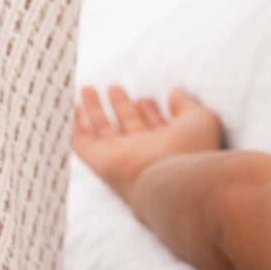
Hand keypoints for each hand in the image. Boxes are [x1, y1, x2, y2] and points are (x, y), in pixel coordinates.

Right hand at [72, 85, 223, 203]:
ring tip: (88, 88)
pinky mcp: (98, 160)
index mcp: (169, 144)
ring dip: (95, 109)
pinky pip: (81, 141)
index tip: (146, 98)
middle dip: (122, 105)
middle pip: (128, 125)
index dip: (149, 110)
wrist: (171, 182)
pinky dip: (74, 125)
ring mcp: (120, 156)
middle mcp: (143, 151)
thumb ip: (187, 104)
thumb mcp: (200, 120)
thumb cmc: (192, 151)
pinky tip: (70, 107)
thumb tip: (176, 91)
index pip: (154, 125)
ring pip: (104, 129)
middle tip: (115, 87)